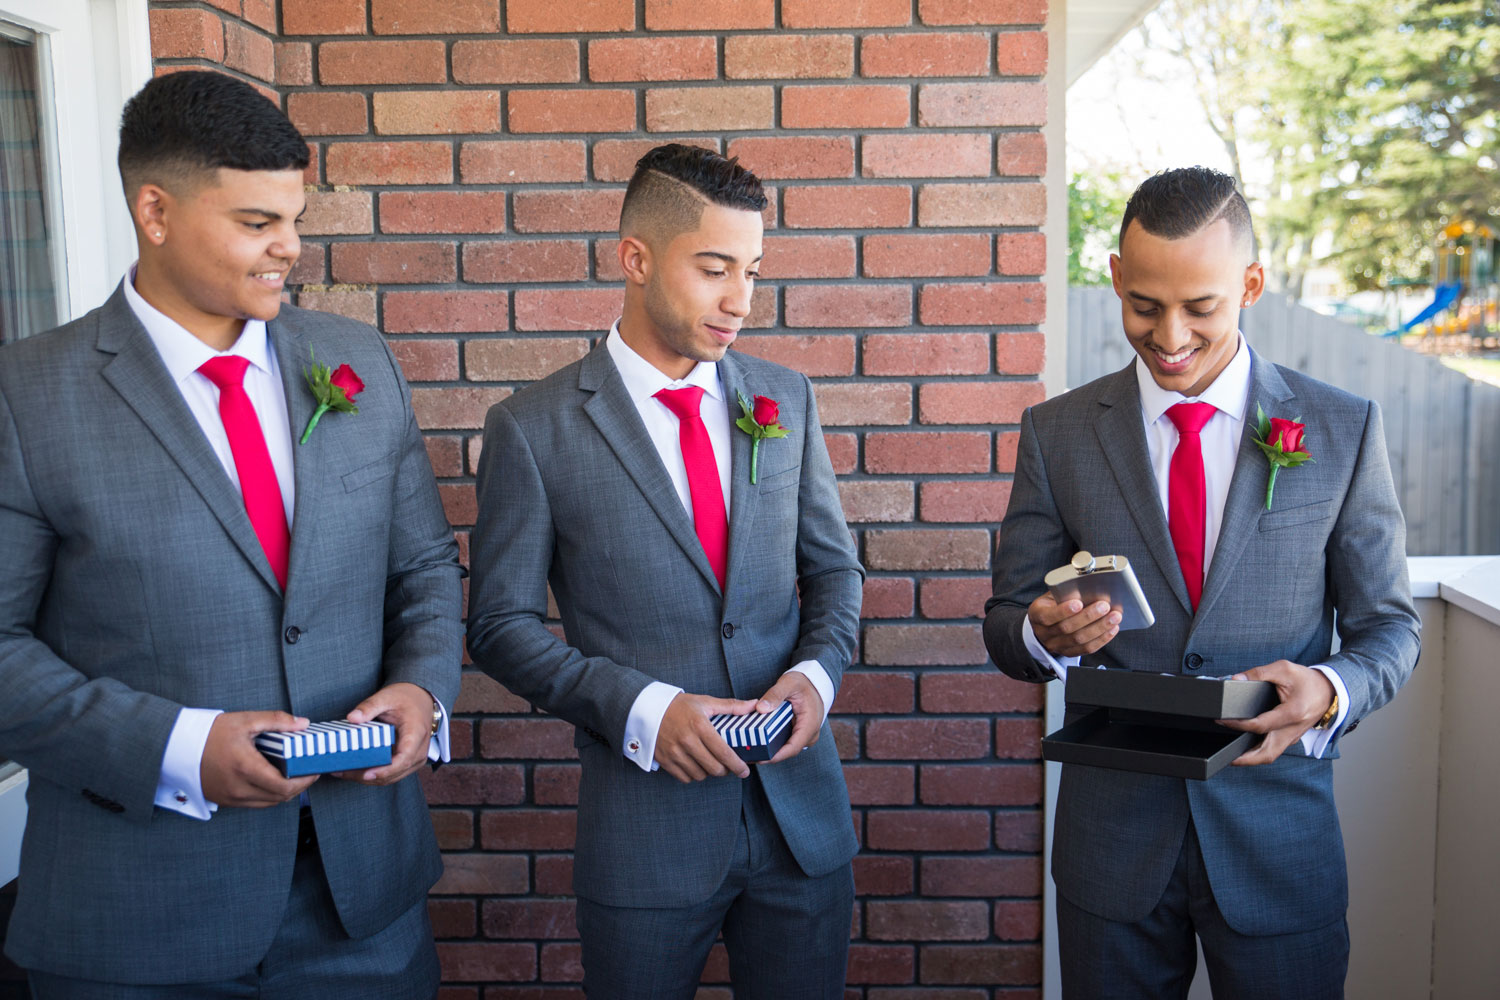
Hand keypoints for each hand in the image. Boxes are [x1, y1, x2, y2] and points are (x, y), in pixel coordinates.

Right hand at [201, 711, 317, 807]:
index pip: (284, 786)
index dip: (304, 781)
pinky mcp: (224, 801)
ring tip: (294, 776)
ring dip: (284, 793)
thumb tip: (303, 724)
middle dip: (299, 787)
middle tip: (308, 772)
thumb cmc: (211, 733)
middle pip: (279, 797)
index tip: (314, 770)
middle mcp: (238, 788)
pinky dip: (268, 795)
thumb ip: (276, 721)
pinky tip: (273, 781)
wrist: (178, 746)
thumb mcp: (245, 721)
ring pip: (268, 803)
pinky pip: (254, 804)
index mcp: (245, 768)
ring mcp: (230, 798)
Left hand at [335, 682, 436, 785]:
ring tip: (343, 771)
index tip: (367, 773)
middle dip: (367, 776)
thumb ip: (369, 707)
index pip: (404, 758)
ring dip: (367, 778)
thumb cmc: (406, 699)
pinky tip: (354, 769)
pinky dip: (373, 774)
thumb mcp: (387, 697)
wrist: (421, 700)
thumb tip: (352, 718)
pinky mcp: (407, 763)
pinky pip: (390, 774)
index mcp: (416, 734)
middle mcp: (419, 751)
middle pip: (394, 772)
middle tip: (342, 771)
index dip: (386, 769)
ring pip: (390, 777)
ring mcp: (414, 759)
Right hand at [655, 693, 758, 782]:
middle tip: (728, 766)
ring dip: (708, 773)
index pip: (723, 752)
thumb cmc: (680, 706)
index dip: (737, 765)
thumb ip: (731, 706)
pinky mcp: (665, 760)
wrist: (649, 709)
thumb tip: (754, 705)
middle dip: (725, 770)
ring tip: (711, 764)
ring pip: (700, 775)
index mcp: (700, 726)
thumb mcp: (706, 702)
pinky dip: (693, 775)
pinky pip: (685, 778)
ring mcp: (674, 752)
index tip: (744, 770)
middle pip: (714, 768)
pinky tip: (696, 765)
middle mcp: (687, 740)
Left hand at [757, 671, 824, 764]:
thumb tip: (760, 708)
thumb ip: (775, 694)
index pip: (792, 748)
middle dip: (768, 754)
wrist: (814, 682)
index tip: (759, 758)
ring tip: (749, 748)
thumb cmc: (803, 683)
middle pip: (787, 750)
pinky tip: (757, 739)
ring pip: (785, 748)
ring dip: (769, 749)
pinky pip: (784, 742)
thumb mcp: (789, 683)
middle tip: (748, 753)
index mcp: (810, 725)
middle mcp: (809, 735)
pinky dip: (772, 741)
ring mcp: (804, 736)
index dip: (775, 756)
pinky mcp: (798, 734)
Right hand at [1028, 593, 1119, 657]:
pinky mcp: (1068, 652)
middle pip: (1067, 628)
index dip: (1063, 611)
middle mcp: (1044, 633)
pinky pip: (1086, 649)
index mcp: (1037, 615)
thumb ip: (1064, 594)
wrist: (1044, 625)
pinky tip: (1112, 629)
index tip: (1079, 603)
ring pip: (1079, 640)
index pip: (1048, 616)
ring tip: (1114, 617)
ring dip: (1099, 628)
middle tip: (1104, 606)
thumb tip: (1086, 590)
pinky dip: (1102, 639)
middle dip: (1088, 617)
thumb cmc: (1051, 605)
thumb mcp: (1051, 596)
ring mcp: (1056, 645)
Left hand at [1218, 660, 1335, 765]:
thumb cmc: (1308, 681)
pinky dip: (1257, 752)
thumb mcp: (1284, 669)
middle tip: (1224, 755)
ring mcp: (1292, 737)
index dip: (1238, 724)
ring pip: (1270, 755)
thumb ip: (1258, 673)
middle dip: (1244, 758)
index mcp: (1292, 713)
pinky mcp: (1290, 738)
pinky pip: (1273, 749)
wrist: (1330, 691)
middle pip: (1267, 753)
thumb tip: (1235, 679)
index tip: (1221, 720)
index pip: (1260, 726)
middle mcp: (1292, 730)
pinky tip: (1243, 747)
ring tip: (1230, 755)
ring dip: (1250, 759)